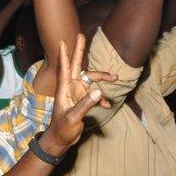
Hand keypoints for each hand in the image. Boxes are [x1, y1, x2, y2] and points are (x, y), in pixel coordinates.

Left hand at [41, 35, 116, 154]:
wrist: (61, 141)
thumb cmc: (62, 129)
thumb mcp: (74, 117)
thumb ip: (86, 104)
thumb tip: (99, 91)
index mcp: (64, 89)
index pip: (65, 68)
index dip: (65, 54)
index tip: (63, 40)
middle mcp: (70, 88)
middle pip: (77, 66)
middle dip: (80, 51)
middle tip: (81, 35)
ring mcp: (76, 93)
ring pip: (90, 79)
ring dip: (102, 78)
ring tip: (115, 78)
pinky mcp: (82, 100)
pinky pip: (94, 93)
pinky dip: (101, 97)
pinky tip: (107, 105)